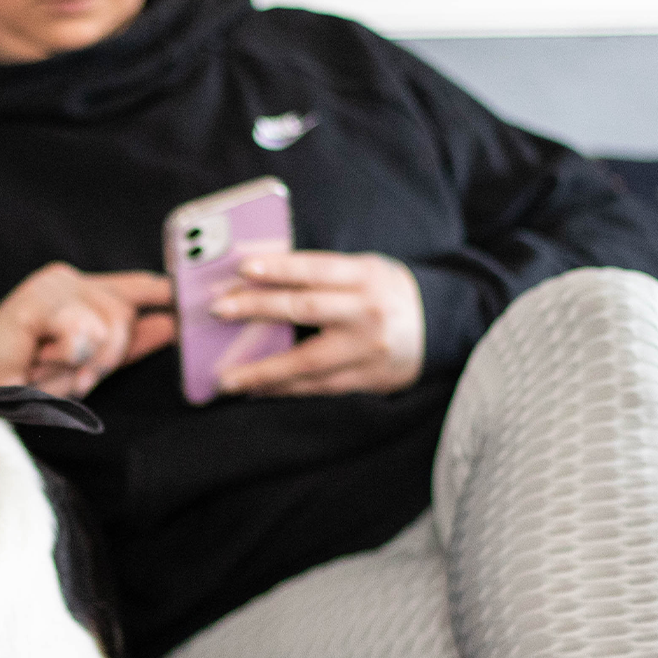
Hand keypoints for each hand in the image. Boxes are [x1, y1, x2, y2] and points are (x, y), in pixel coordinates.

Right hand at [0, 262, 176, 399]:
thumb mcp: (88, 364)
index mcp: (80, 290)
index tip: (191, 300)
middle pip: (126, 316)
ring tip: (47, 366)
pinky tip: (36, 358)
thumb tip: (171, 323)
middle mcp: (67, 278)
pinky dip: (63, 358)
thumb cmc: (26, 383)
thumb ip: (128, 342)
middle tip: (69, 372)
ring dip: (81, 362)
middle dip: (105, 357)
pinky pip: (82, 333)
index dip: (167, 291)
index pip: (138, 285)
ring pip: (107, 326)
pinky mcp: (37, 298)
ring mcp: (51, 284)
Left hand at [212, 251, 424, 396]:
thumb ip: (323, 273)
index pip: (315, 268)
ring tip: (226, 378)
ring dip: (262, 371)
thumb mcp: (364, 270)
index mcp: (365, 275)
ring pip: (307, 361)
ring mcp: (366, 349)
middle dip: (257, 308)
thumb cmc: (385, 293)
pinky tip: (257, 390)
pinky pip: (318, 387)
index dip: (279, 268)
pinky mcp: (366, 379)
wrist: (439, 328)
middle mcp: (366, 311)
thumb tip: (260, 278)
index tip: (243, 269)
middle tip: (218, 310)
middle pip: (304, 308)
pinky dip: (285, 389)